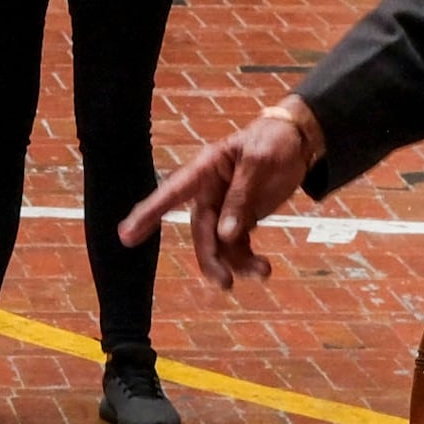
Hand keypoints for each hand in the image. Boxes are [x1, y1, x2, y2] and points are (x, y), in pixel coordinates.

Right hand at [122, 105, 319, 290]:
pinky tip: (263, 268)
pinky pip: (237, 246)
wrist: (298, 141)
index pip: (171, 192)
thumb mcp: (259, 161)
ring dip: (236, 263)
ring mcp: (224, 207)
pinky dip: (248, 260)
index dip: (148, 214)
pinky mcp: (241, 218)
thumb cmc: (274, 141)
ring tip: (262, 271)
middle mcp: (210, 191)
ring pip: (219, 244)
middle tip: (224, 282)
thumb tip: (225, 234)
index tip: (126, 236)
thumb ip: (241, 197)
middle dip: (210, 258)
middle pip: (200, 231)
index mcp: (206, 169)